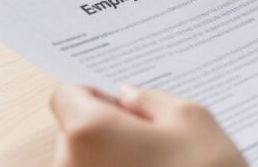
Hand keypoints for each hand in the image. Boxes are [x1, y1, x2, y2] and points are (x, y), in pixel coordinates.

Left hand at [50, 82, 245, 166]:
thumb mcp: (191, 120)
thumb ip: (150, 100)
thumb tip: (130, 98)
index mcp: (89, 131)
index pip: (66, 96)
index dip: (96, 96)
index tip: (124, 108)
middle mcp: (71, 166)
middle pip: (74, 135)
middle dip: (106, 132)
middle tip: (152, 143)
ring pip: (85, 165)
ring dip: (111, 162)